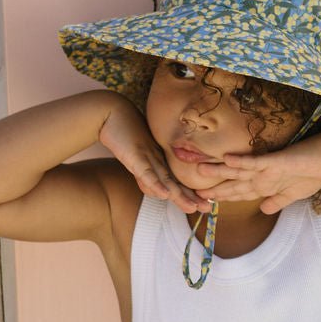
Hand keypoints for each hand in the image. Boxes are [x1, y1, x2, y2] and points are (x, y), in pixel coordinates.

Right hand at [98, 100, 214, 212]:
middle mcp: (157, 159)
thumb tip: (152, 183)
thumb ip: (145, 168)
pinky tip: (165, 194)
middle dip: (192, 197)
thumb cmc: (124, 132)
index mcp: (159, 160)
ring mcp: (148, 157)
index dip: (189, 193)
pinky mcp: (135, 156)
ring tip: (193, 207)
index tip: (204, 204)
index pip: (176, 180)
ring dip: (180, 195)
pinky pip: (147, 173)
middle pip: (176, 182)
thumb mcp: (137, 154)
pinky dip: (156, 184)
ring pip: (167, 180)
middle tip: (208, 208)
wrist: (112, 113)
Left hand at [194, 134, 320, 213]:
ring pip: (238, 170)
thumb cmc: (313, 172)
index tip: (205, 203)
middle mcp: (261, 175)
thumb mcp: (293, 194)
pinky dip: (241, 162)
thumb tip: (264, 210)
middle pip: (233, 183)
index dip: (223, 197)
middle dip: (214, 189)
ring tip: (200, 170)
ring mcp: (267, 167)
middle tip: (192, 194)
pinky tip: (227, 160)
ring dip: (219, 171)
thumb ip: (277, 201)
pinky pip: (255, 161)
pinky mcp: (275, 160)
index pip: (239, 192)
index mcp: (265, 184)